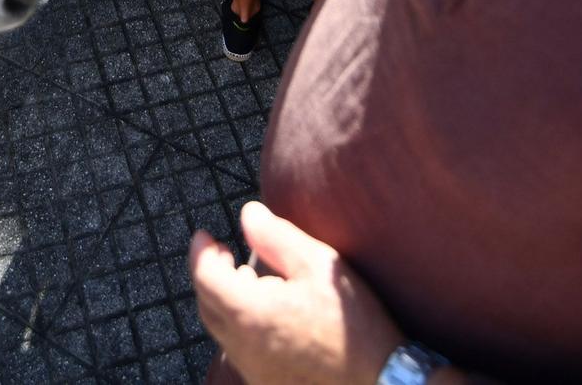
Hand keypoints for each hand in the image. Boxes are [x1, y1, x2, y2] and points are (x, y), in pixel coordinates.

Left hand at [189, 201, 404, 384]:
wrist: (381, 383)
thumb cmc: (355, 325)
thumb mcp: (321, 266)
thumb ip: (278, 237)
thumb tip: (248, 215)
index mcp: (250, 314)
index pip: (205, 277)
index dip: (200, 251)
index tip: (205, 235)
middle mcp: (242, 347)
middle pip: (206, 305)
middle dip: (208, 274)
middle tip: (221, 253)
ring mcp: (252, 371)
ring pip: (220, 330)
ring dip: (223, 301)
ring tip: (246, 279)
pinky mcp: (265, 384)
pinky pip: (238, 350)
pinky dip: (239, 325)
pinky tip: (265, 314)